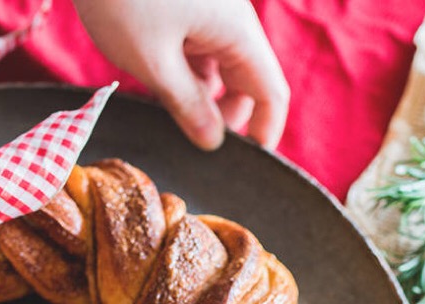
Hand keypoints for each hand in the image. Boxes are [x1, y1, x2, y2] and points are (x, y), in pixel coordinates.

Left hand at [73, 0, 289, 150]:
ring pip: (219, 65)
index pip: (271, 93)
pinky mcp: (184, 5)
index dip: (266, 132)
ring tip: (169, 116)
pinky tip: (157, 85)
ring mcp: (208, 10)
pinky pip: (197, 47)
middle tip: (194, 145)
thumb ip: (187, 105)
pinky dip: (185, 72)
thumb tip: (213, 141)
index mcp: (238, 32)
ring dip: (202, 95)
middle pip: (247, 80)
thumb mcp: (153, 62)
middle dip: (228, 116)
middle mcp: (232, 20)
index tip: (248, 166)